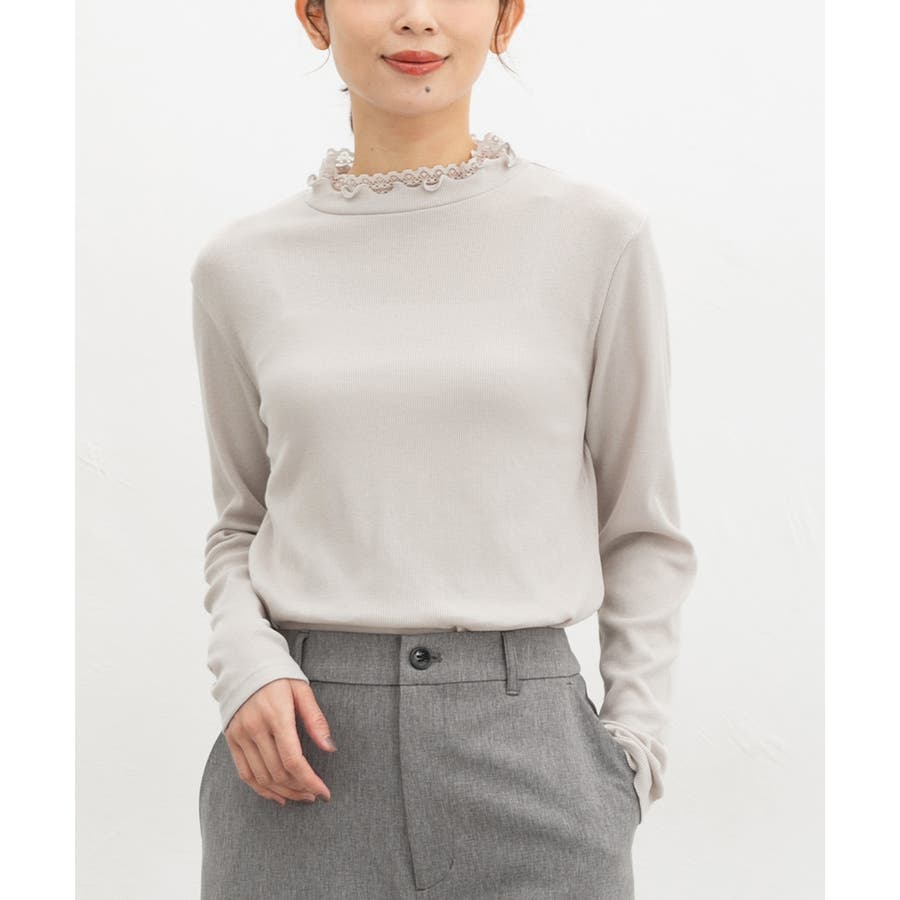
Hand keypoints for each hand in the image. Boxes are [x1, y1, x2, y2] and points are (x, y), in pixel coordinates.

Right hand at [223, 678, 335, 804]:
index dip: (310, 780)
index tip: (324, 792)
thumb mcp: (302, 691)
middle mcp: (255, 728)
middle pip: (278, 772)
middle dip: (300, 788)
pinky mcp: (231, 739)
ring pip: (262, 777)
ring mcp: (240, 735)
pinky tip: (277, 795)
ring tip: (300, 795)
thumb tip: (329, 748)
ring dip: (283, 791)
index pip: (293, 759)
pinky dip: (261, 789)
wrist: (244, 662)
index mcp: (276, 715)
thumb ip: (315, 720)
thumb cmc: (278, 675)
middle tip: (315, 793)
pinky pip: (245, 773)